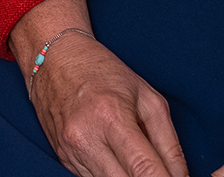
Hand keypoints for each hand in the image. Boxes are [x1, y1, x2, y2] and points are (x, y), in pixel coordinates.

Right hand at [26, 33, 187, 176]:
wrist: (53, 57)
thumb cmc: (103, 71)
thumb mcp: (147, 96)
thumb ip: (169, 143)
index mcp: (112, 117)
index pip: (145, 171)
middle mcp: (87, 139)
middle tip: (157, 171)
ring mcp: (71, 152)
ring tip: (137, 163)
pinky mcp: (62, 160)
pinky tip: (116, 161)